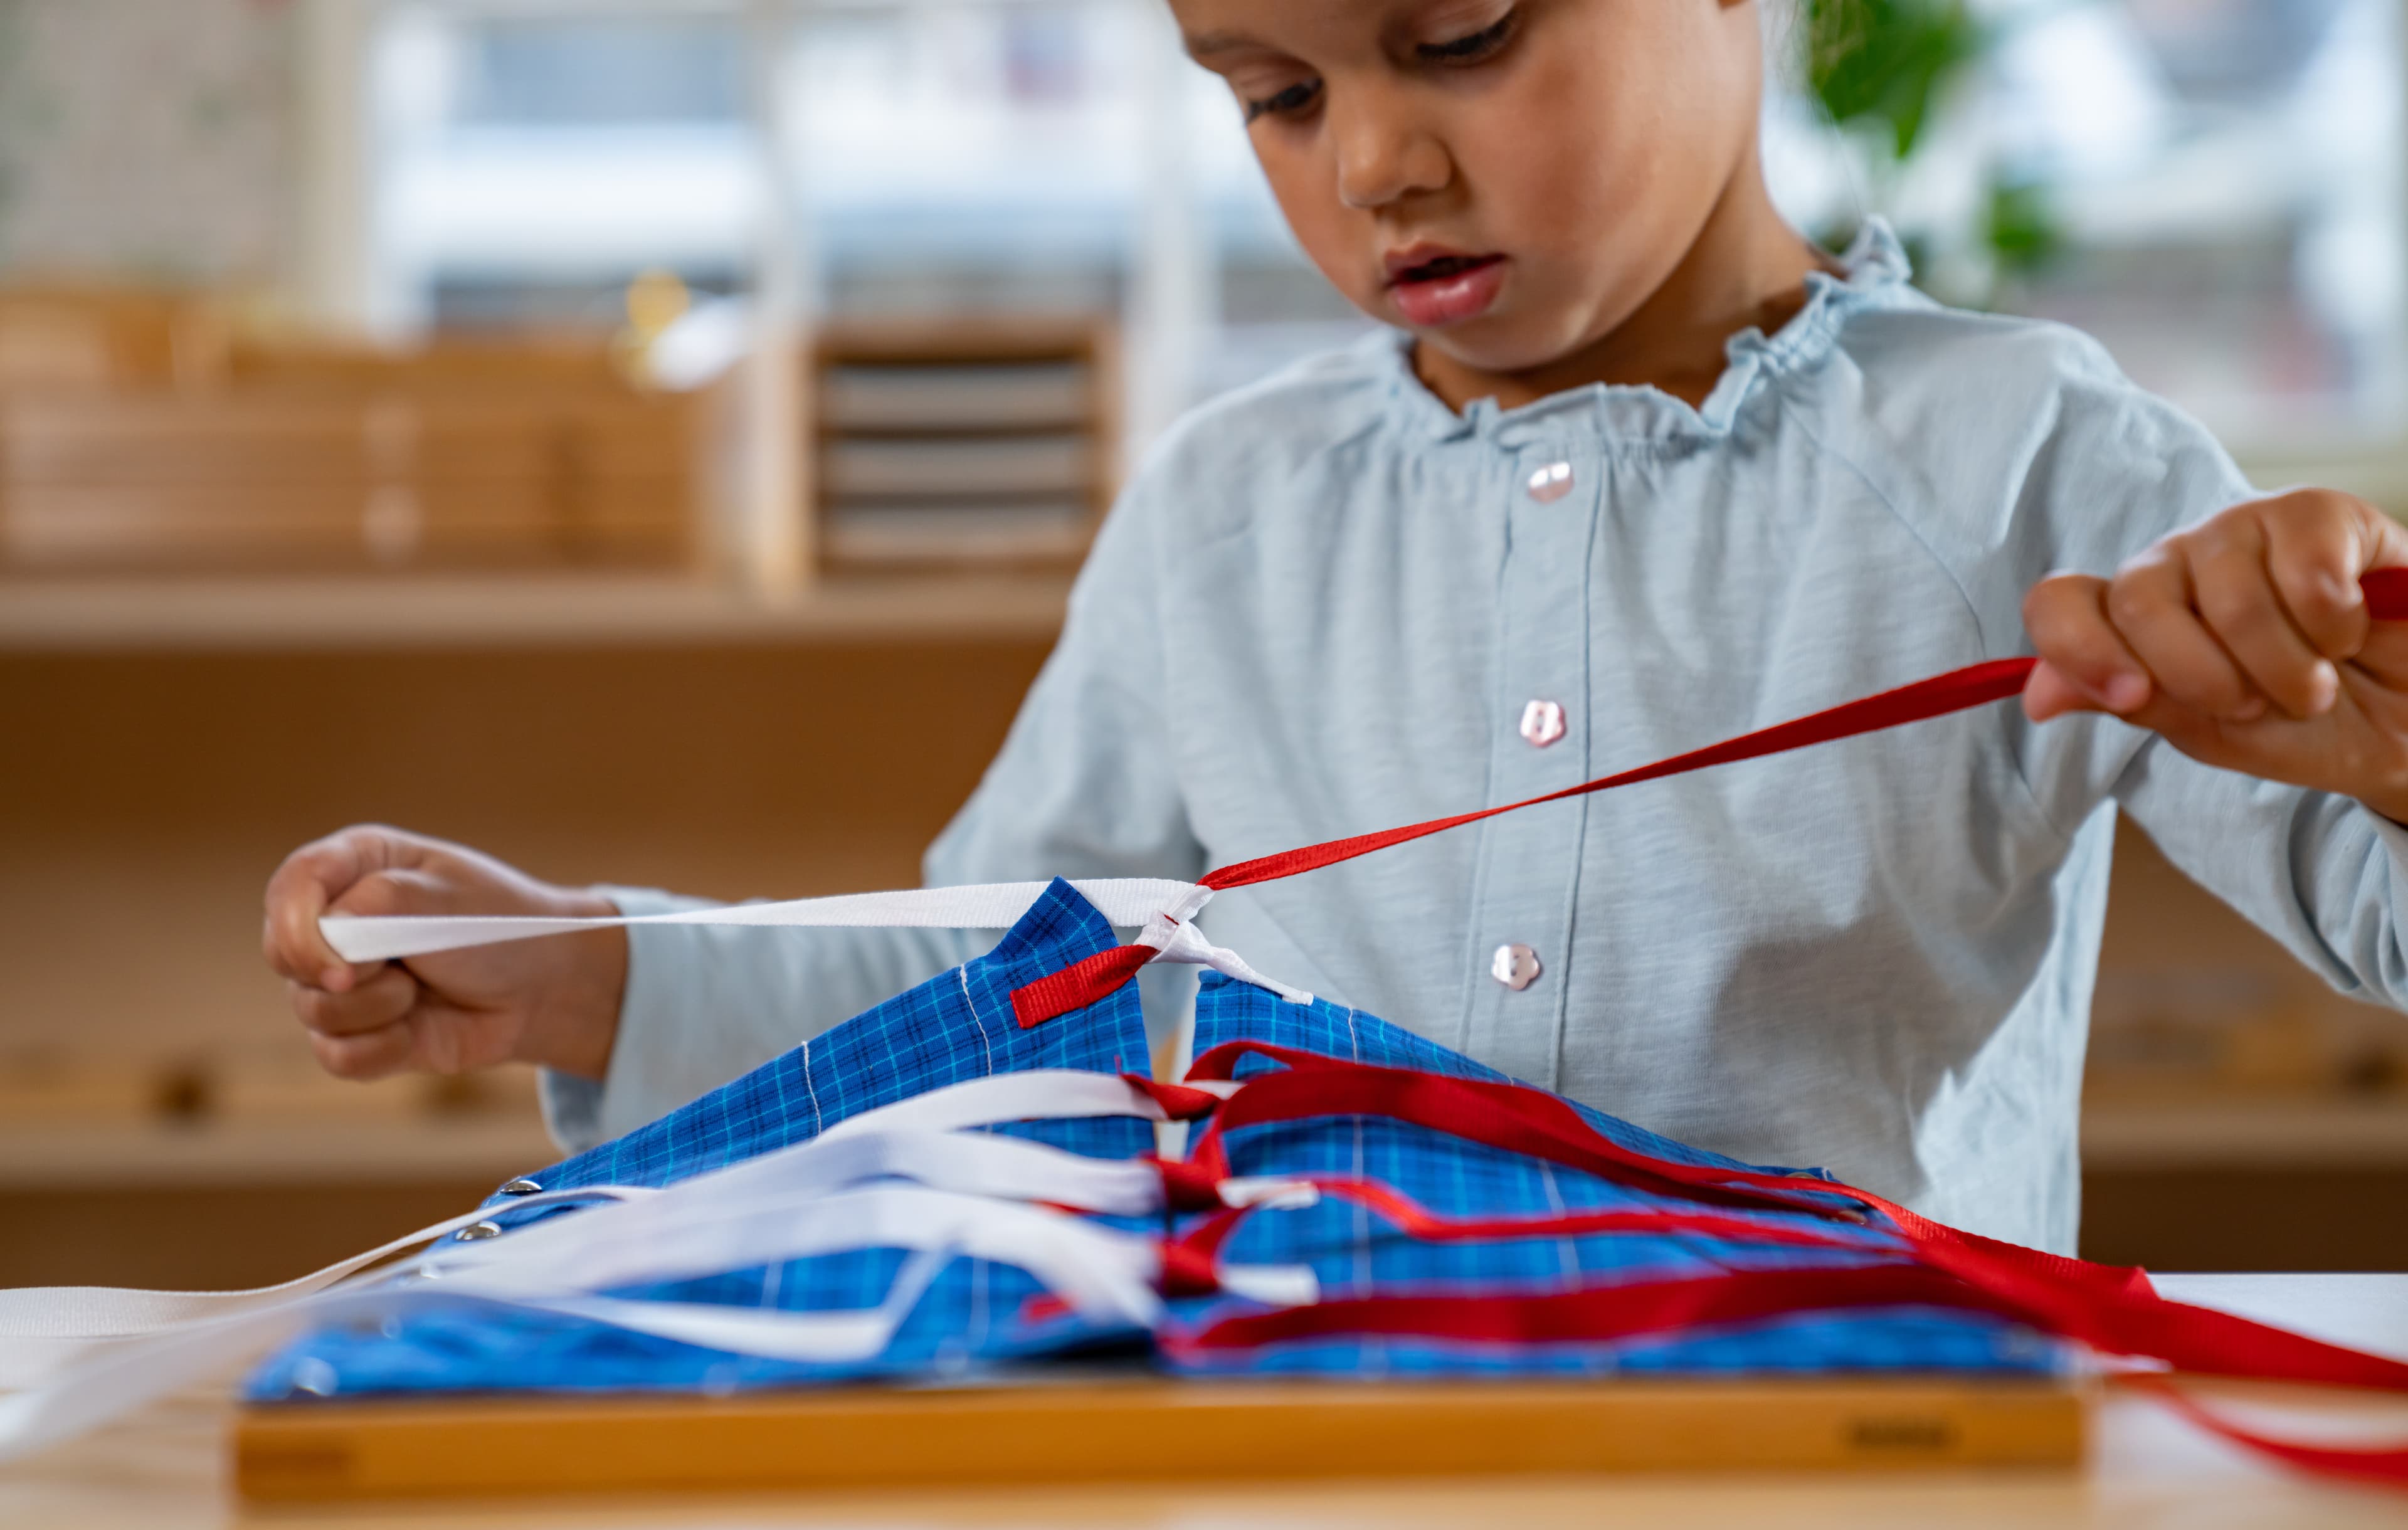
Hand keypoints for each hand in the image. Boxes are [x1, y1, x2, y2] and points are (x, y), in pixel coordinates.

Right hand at [262, 826, 626, 1081]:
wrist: (543, 988)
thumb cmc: (499, 927)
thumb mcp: (447, 898)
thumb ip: (378, 904)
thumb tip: (326, 940)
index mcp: (356, 867)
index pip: (291, 886)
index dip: (297, 928)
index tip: (336, 966)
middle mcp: (336, 921)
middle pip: (285, 953)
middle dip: (342, 976)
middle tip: (402, 972)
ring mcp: (342, 979)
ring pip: (311, 1010)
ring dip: (377, 1010)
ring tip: (421, 992)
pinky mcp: (356, 1032)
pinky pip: (335, 1056)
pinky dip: (380, 1050)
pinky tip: (417, 1031)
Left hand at [2023, 488, 2407, 820]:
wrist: (2405, 723)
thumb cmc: (2301, 724)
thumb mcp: (2208, 731)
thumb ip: (2130, 703)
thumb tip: (2037, 695)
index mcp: (2131, 615)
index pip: (2059, 604)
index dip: (2079, 648)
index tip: (2134, 696)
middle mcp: (2174, 561)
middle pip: (2140, 604)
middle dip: (2207, 680)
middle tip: (2257, 701)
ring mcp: (2242, 528)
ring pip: (2232, 602)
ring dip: (2287, 670)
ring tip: (2313, 681)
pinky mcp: (2317, 512)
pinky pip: (2307, 576)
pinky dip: (2336, 628)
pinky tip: (2349, 630)